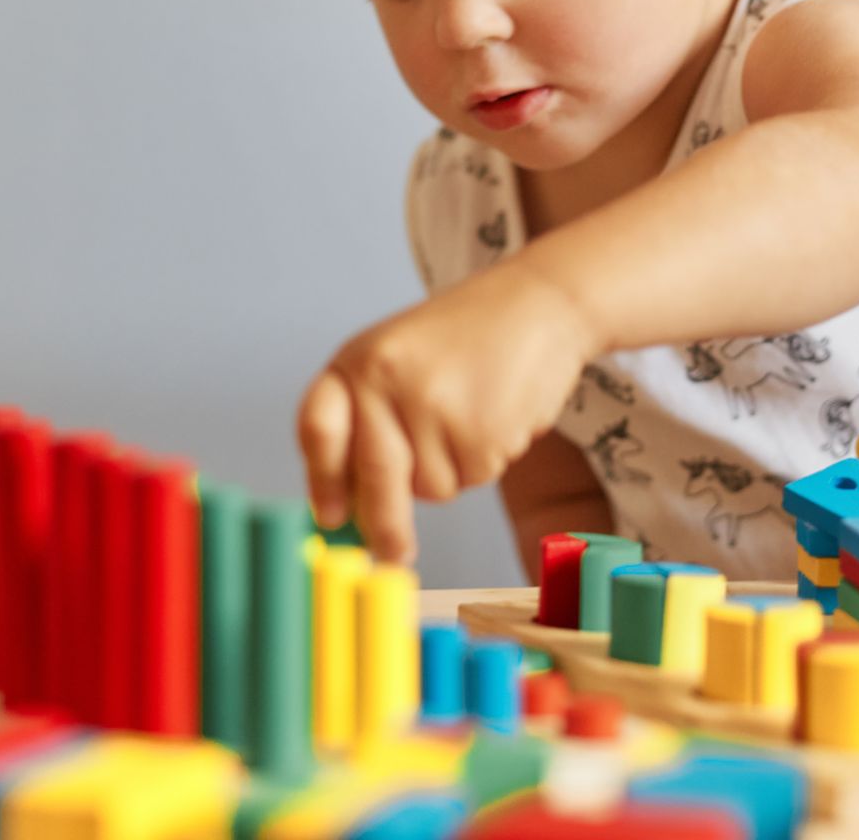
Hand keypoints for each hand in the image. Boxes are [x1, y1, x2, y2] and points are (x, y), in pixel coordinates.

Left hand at [297, 256, 602, 563]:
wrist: (539, 302)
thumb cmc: (466, 337)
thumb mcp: (399, 358)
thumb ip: (369, 418)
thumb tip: (349, 508)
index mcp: (358, 360)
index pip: (318, 429)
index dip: (321, 481)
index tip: (329, 518)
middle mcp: (386, 381)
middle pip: (374, 478)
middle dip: (384, 526)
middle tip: (393, 556)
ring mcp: (432, 405)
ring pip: (430, 487)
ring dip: (452, 469)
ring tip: (472, 412)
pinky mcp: (479, 429)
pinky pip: (471, 479)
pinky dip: (485, 460)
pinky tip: (497, 412)